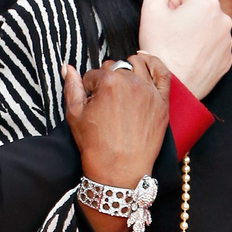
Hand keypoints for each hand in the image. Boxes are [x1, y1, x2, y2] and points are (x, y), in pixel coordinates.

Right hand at [64, 56, 169, 231]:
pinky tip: (144, 60)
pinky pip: (163, 73)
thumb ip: (72, 87)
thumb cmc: (96, 146)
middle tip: (106, 101)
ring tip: (121, 85)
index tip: (91, 103)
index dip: (89, 89)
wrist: (119, 171)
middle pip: (115, 68)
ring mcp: (149, 92)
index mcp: (108, 82)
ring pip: (136, 65)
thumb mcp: (74, 116)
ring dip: (127, 69)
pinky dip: (154, 63)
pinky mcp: (162, 103)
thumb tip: (68, 68)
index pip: (94, 74)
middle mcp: (131, 82)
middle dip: (107, 80)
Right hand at [138, 0, 231, 98]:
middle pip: (196, 7)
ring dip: (193, 32)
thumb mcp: (150, 10)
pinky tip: (190, 59)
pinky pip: (211, 45)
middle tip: (173, 36)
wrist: (173, 87)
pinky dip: (200, 49)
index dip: (169, 4)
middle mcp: (224, 19)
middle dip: (184, 17)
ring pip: (204, 26)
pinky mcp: (226, 59)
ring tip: (181, 49)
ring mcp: (228, 41)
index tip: (167, 22)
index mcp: (207, 2)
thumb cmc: (161, 49)